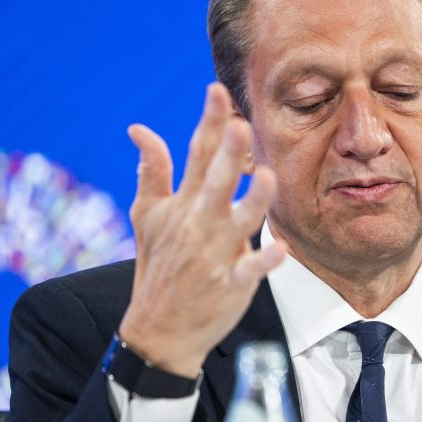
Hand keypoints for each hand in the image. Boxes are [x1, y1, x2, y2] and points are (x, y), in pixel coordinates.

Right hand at [118, 83, 285, 377]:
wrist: (158, 330)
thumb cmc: (157, 266)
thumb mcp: (147, 217)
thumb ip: (151, 171)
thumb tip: (140, 128)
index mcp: (183, 204)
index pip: (196, 154)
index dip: (209, 122)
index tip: (218, 91)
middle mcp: (199, 224)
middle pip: (217, 182)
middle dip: (228, 154)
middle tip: (240, 125)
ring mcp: (214, 255)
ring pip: (239, 222)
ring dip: (254, 201)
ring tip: (268, 178)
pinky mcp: (230, 284)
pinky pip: (251, 270)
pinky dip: (265, 261)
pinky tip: (282, 249)